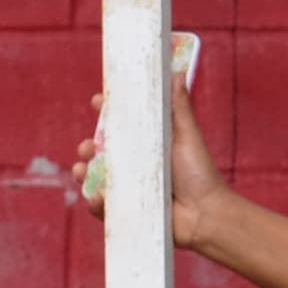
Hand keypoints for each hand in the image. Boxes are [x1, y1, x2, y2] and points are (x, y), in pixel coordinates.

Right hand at [74, 73, 233, 248]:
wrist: (206, 215)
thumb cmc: (200, 173)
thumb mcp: (187, 135)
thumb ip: (179, 107)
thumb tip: (178, 73)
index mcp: (148, 144)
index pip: (122, 125)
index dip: (106, 113)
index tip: (98, 100)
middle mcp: (136, 166)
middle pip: (102, 152)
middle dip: (87, 146)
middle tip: (87, 146)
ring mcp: (130, 189)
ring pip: (96, 178)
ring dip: (83, 172)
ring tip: (81, 169)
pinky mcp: (128, 212)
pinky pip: (103, 206)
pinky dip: (95, 202)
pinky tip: (97, 197)